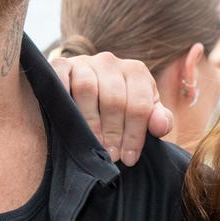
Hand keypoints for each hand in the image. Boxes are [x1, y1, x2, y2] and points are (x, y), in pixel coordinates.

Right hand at [50, 52, 172, 165]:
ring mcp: (84, 62)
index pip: (140, 105)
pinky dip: (61, 92)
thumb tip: (160, 126)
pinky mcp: (61, 63)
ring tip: (93, 143)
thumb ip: (159, 119)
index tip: (129, 158)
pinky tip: (65, 115)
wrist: (91, 86)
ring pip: (87, 88)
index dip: (135, 135)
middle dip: (113, 132)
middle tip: (110, 155)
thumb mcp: (145, 111)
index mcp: (135, 71)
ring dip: (90, 121)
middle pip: (114, 99)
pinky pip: (60, 75)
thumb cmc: (122, 104)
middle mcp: (110, 62)